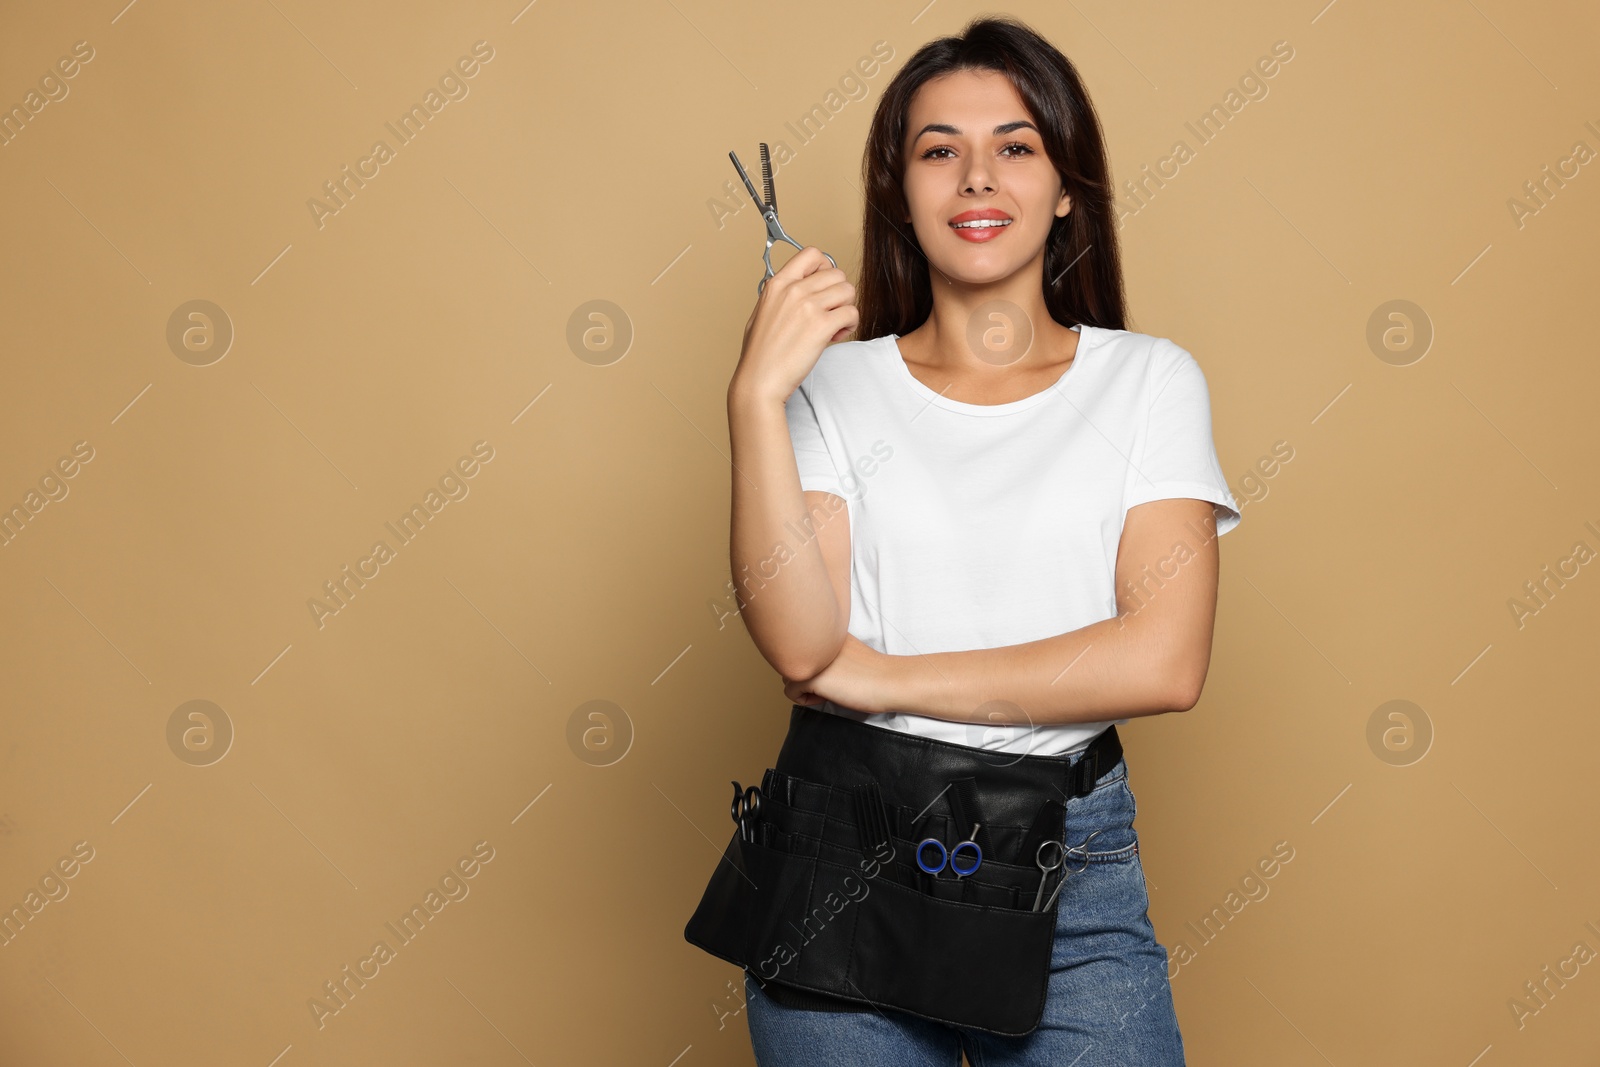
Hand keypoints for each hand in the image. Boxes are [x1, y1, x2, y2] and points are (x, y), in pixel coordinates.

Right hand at [728, 247, 857, 404]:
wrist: (759, 380)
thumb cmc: (759, 354)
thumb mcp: (762, 313)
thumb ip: (781, 296)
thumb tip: (799, 288)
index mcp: (778, 284)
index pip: (812, 254)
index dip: (825, 268)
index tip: (823, 285)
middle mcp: (794, 290)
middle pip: (837, 273)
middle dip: (839, 293)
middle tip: (831, 312)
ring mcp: (808, 307)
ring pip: (848, 291)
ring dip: (846, 308)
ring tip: (834, 325)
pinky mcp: (821, 326)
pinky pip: (852, 313)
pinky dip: (849, 326)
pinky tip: (835, 336)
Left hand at [783, 634, 895, 713]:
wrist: (888, 680)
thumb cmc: (872, 671)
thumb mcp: (845, 651)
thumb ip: (825, 650)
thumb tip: (804, 664)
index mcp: (823, 630)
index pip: (799, 645)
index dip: (812, 662)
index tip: (834, 671)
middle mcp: (812, 639)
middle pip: (791, 659)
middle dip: (805, 673)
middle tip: (831, 681)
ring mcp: (808, 657)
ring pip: (788, 674)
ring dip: (804, 686)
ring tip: (829, 688)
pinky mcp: (807, 676)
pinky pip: (790, 692)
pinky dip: (805, 700)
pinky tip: (827, 696)